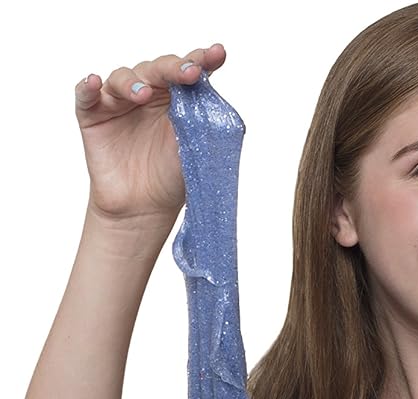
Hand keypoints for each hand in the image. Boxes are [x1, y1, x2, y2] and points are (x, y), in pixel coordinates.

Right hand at [75, 43, 226, 224]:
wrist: (142, 210)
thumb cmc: (169, 179)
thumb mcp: (194, 150)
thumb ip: (201, 121)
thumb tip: (211, 94)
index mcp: (175, 98)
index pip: (187, 72)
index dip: (201, 60)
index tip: (217, 54)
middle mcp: (147, 93)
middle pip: (157, 69)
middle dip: (173, 68)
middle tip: (189, 73)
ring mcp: (118, 102)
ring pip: (123, 77)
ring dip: (133, 82)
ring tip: (143, 95)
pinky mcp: (93, 115)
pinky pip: (85, 95)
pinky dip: (88, 86)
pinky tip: (94, 82)